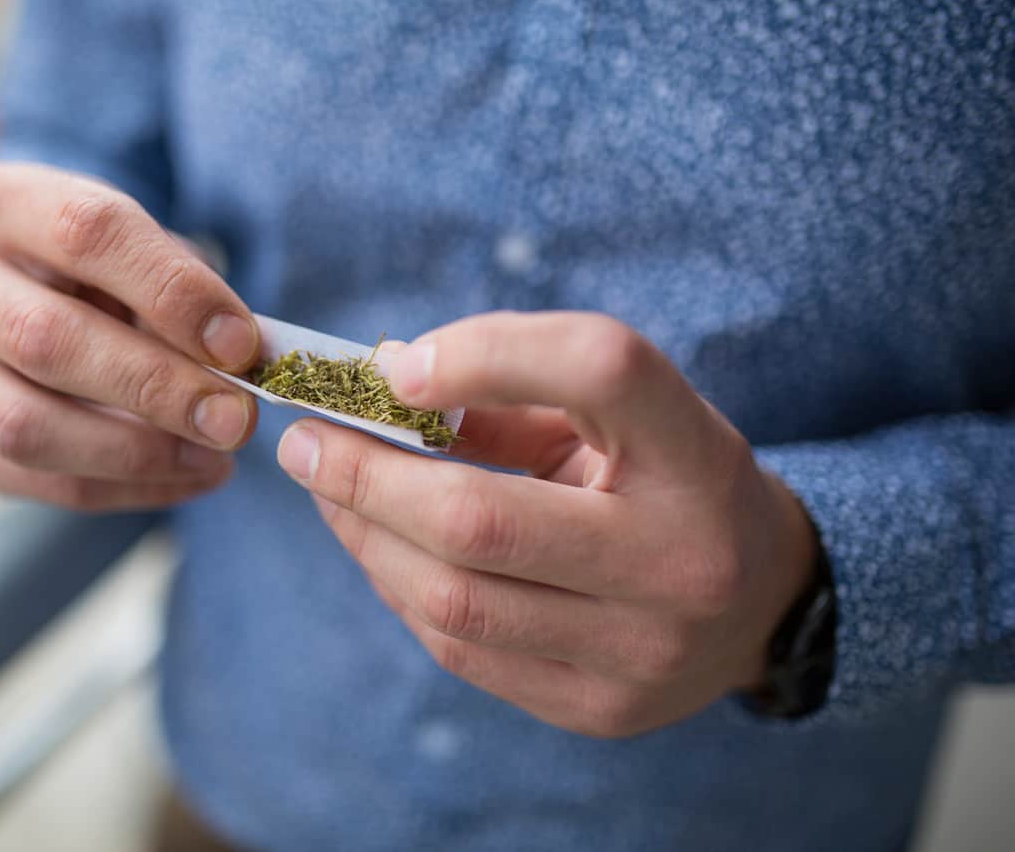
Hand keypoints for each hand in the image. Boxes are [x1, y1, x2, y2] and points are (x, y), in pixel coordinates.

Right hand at [0, 161, 259, 509]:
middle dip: (155, 385)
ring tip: (218, 456)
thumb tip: (243, 363)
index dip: (172, 291)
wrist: (50, 297)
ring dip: (136, 452)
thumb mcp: (152, 256)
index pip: (85, 232)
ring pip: (24, 425)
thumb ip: (191, 296)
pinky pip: (35, 481)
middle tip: (236, 417)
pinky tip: (188, 478)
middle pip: (44, 337)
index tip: (241, 344)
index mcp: (2, 202)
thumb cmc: (116, 272)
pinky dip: (123, 489)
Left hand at [277, 311, 817, 736]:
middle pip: (481, 519)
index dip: (484, 353)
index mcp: (698, 455)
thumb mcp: (622, 414)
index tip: (391, 368)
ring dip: (366, 539)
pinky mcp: (599, 710)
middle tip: (302, 444)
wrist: (761, 602)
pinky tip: (380, 550)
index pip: (600, 369)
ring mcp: (639, 652)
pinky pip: (462, 650)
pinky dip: (402, 590)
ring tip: (329, 494)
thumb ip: (516, 385)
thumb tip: (381, 382)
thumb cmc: (669, 479)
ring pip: (453, 599)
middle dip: (364, 478)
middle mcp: (680, 561)